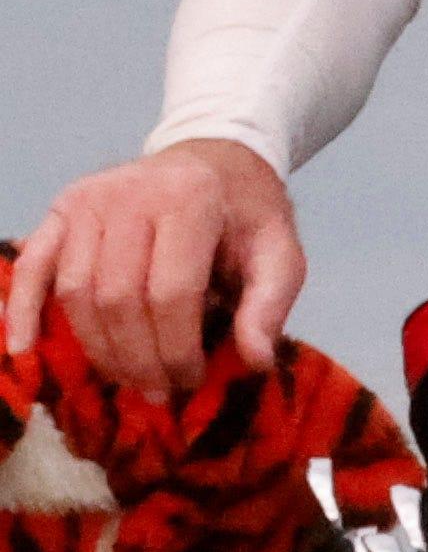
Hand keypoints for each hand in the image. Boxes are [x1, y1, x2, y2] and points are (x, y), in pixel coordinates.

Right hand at [10, 140, 306, 396]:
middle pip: (119, 298)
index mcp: (190, 199)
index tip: (190, 380)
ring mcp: (88, 199)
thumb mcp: (279, 251)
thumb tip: (256, 361)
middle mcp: (131, 193)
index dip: (177, 348)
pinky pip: (32, 266)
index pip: (172, 292)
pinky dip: (23, 309)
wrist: (216, 160)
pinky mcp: (61, 208)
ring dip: (97, 347)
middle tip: (156, 391)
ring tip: (126, 378)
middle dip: (137, 357)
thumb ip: (270, 304)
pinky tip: (26, 350)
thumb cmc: (246, 214)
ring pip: (77, 292)